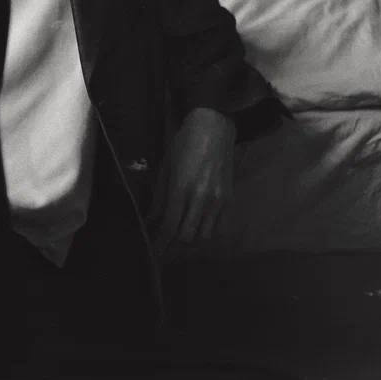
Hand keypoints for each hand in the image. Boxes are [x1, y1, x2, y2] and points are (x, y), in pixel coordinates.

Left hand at [155, 107, 235, 250]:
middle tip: (165, 241)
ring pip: (204, 236)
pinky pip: (219, 228)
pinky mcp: (229, 199)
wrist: (214, 127)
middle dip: (174, 243)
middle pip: (187, 236)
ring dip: (191, 237)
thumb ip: (160, 198)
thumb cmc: (184, 143)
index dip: (160, 243)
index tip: (153, 252)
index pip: (170, 226)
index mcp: (182, 188)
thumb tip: (151, 220)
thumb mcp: (166, 168)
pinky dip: (207, 231)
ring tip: (181, 231)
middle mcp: (201, 198)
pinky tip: (198, 224)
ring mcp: (218, 200)